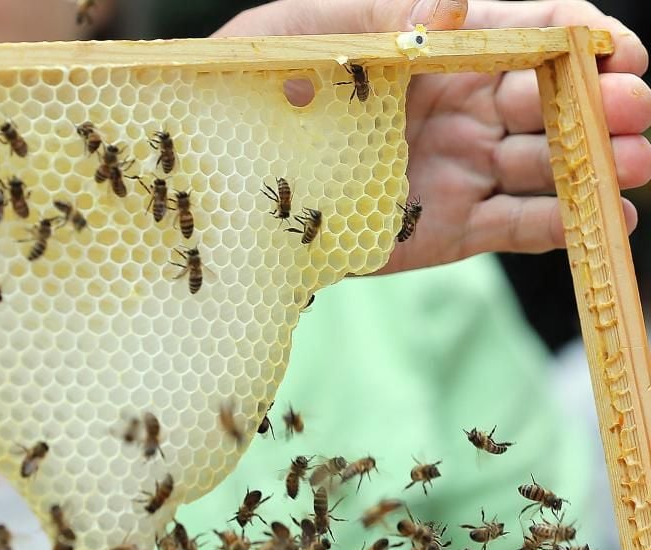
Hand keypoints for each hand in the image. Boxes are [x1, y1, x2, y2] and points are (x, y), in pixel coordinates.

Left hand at [215, 0, 650, 272]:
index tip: (617, 52)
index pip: (528, 31)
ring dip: (597, 163)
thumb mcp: (304, 36)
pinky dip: (566, 227)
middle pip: (554, 98)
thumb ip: (377, 12)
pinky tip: (609, 223)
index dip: (580, 37)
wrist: (236, 192)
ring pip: (548, 164)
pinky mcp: (454, 229)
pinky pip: (521, 227)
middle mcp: (464, 108)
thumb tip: (451, 0)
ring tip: (633, 164)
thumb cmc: (257, 95)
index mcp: (439, 53)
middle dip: (601, 101)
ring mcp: (464, 170)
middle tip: (630, 109)